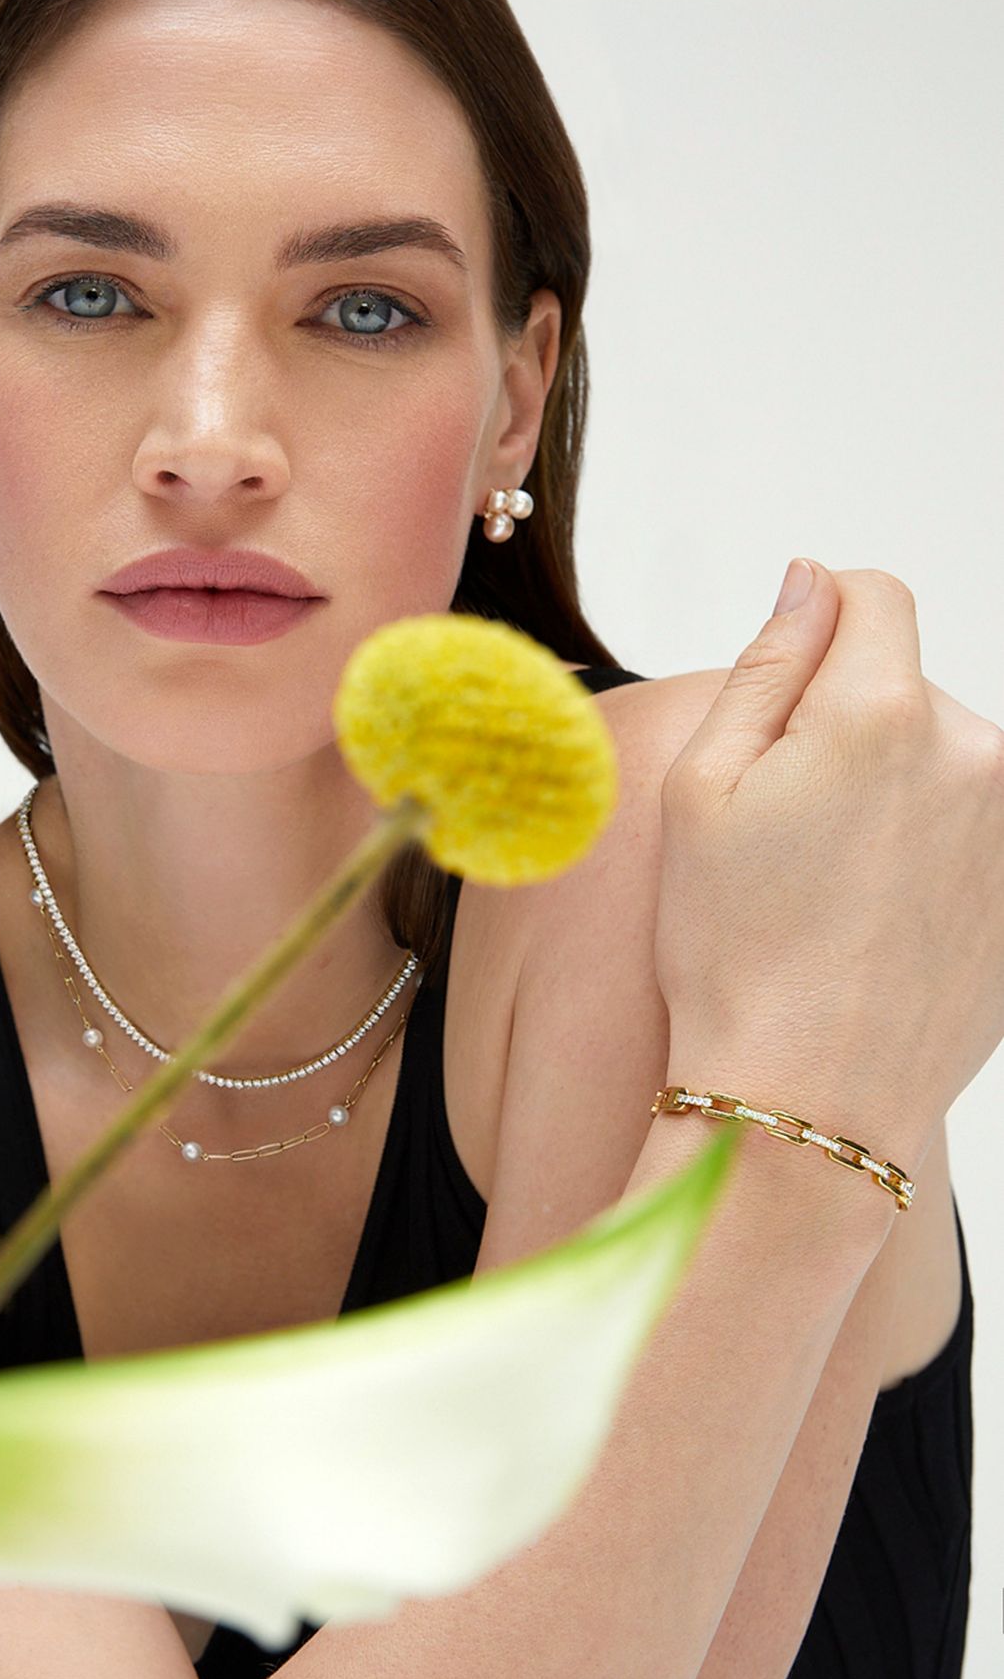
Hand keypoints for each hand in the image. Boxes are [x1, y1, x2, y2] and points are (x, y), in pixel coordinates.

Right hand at [653, 560, 1003, 1167]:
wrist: (807, 1098)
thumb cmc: (734, 951)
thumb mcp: (702, 789)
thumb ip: (768, 664)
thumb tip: (812, 580)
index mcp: (880, 715)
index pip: (874, 596)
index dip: (818, 623)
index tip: (783, 690)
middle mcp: (976, 754)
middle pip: (908, 686)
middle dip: (850, 725)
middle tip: (788, 827)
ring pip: (946, 758)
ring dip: (898, 789)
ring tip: (838, 885)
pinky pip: (976, 827)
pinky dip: (930, 850)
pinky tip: (882, 918)